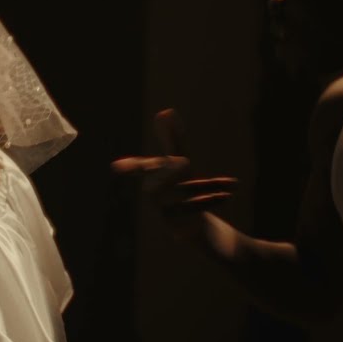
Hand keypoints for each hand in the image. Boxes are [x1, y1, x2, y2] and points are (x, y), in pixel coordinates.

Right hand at [111, 109, 237, 223]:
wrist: (200, 229)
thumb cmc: (185, 192)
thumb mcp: (180, 164)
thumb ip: (173, 139)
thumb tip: (166, 111)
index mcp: (154, 181)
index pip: (142, 170)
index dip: (131, 167)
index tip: (115, 166)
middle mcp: (157, 200)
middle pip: (158, 187)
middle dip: (169, 173)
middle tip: (185, 163)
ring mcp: (167, 216)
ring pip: (179, 200)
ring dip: (201, 188)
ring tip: (225, 180)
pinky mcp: (181, 229)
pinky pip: (191, 215)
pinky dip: (208, 202)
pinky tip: (227, 194)